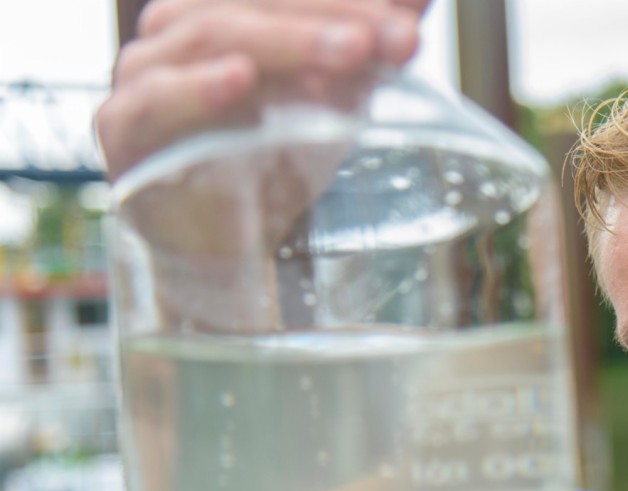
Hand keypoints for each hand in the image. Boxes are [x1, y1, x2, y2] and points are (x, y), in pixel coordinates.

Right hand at [96, 0, 430, 181]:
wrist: (228, 245)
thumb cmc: (277, 156)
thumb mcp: (337, 97)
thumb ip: (369, 45)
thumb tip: (422, 0)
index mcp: (224, 6)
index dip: (350, 0)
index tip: (412, 29)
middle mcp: (177, 24)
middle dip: (334, 17)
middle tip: (398, 40)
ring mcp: (144, 70)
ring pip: (212, 32)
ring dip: (288, 41)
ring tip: (350, 50)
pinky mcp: (123, 125)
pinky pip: (158, 96)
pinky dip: (198, 86)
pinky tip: (240, 80)